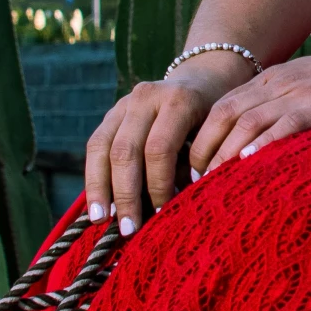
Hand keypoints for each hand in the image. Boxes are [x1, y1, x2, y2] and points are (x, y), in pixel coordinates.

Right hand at [85, 51, 252, 235]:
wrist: (203, 80)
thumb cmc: (215, 118)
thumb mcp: (216, 134)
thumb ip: (199, 163)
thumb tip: (181, 209)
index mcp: (178, 100)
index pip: (159, 149)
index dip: (158, 184)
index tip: (162, 214)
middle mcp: (146, 97)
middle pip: (125, 150)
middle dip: (126, 193)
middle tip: (128, 229)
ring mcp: (124, 102)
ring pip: (101, 146)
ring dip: (100, 187)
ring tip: (100, 220)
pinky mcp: (111, 112)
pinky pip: (94, 145)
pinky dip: (94, 176)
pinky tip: (96, 203)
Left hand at [192, 49, 310, 175]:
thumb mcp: (310, 87)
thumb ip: (282, 106)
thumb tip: (253, 145)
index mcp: (274, 78)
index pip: (223, 106)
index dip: (201, 137)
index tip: (191, 168)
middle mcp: (282, 82)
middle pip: (226, 114)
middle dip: (203, 149)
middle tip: (193, 183)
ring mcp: (303, 92)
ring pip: (248, 120)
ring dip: (224, 154)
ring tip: (211, 183)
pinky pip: (285, 124)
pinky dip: (262, 144)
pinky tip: (247, 164)